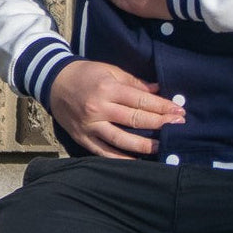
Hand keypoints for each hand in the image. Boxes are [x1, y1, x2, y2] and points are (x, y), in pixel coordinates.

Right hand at [48, 59, 184, 157]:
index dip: (161, 107)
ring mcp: (90, 126)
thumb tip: (156, 90)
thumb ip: (133, 82)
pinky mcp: (83, 138)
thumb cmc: (86, 74)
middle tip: (178, 126)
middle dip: (159, 123)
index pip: (140, 100)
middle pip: (134, 120)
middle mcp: (99, 108)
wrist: (55, 82)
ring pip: (120, 140)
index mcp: (108, 88)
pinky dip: (120, 159)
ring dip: (143, 145)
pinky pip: (104, 152)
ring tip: (162, 146)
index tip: (178, 111)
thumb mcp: (110, 70)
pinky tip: (136, 161)